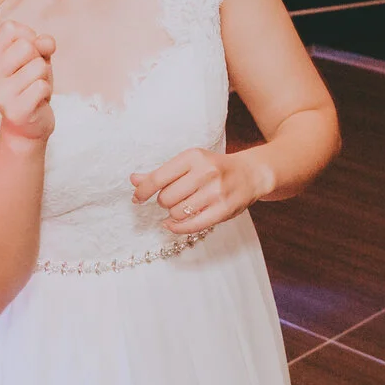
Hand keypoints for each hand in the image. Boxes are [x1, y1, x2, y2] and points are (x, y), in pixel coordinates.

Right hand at [0, 21, 54, 144]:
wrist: (30, 124)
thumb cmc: (30, 85)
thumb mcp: (37, 57)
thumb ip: (42, 44)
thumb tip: (46, 43)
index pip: (10, 28)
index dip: (28, 37)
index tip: (26, 55)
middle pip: (25, 45)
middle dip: (38, 58)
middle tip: (31, 76)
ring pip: (38, 66)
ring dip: (43, 77)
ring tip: (33, 89)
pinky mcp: (14, 111)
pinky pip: (42, 86)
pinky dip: (46, 92)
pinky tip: (36, 101)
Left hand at [131, 146, 267, 234]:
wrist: (250, 174)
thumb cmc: (214, 169)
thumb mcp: (188, 164)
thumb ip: (161, 173)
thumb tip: (134, 180)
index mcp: (193, 156)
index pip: (158, 177)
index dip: (143, 191)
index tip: (137, 198)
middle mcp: (206, 172)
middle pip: (166, 198)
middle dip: (164, 202)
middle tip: (173, 198)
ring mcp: (217, 191)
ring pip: (177, 213)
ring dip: (173, 214)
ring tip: (183, 206)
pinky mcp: (224, 209)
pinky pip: (191, 225)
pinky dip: (177, 228)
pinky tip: (172, 225)